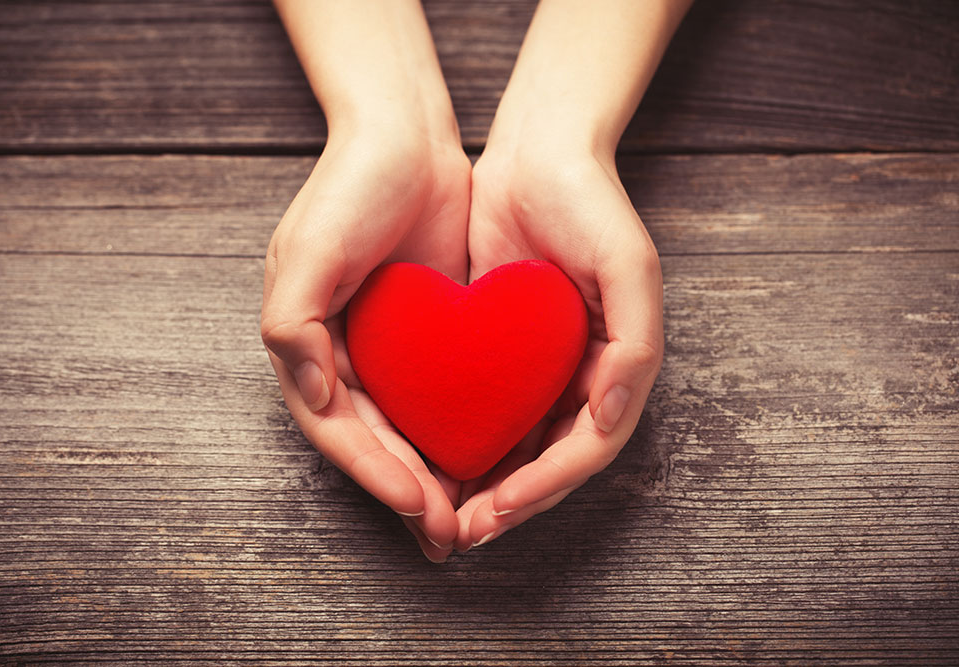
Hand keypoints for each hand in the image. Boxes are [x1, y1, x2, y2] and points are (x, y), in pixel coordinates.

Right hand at [261, 126, 470, 561]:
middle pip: (374, 443)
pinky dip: (458, 435)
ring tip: (469, 519)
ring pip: (409, 432)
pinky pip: (442, 399)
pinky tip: (488, 462)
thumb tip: (311, 395)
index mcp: (306, 346)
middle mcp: (342, 356)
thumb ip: (292, 324)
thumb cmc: (349, 188)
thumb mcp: (308, 250)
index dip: (374, 472)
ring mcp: (387, 351)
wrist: (406, 138)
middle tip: (448, 535)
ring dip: (434, 478)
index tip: (417, 504)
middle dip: (408, 491)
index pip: (338, 429)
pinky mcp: (428, 338)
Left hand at [447, 0, 685, 549]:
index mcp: (617, 367)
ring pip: (512, 445)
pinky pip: (482, 407)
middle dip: (506, 503)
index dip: (541, 488)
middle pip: (546, 461)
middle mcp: (580, 376)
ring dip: (481, 485)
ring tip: (441, 515)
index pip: (583, 451)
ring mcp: (540, 366)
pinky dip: (462, 440)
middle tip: (459, 533)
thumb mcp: (628, 266)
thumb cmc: (591, 205)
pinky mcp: (500, 349)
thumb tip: (608, 420)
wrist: (539, 153)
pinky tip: (427, 457)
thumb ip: (634, 347)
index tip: (494, 514)